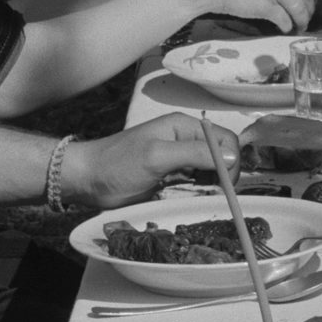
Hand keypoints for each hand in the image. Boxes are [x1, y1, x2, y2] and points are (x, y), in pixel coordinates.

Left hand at [64, 113, 238, 208]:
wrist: (89, 180)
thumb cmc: (117, 164)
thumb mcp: (157, 156)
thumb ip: (195, 154)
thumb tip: (231, 157)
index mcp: (184, 126)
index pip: (225, 139)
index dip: (231, 161)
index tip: (225, 184)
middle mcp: (186, 139)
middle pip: (222, 155)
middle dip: (223, 174)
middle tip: (213, 192)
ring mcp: (181, 158)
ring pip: (213, 170)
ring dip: (213, 183)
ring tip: (199, 193)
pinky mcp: (174, 176)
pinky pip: (200, 181)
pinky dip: (202, 190)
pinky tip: (191, 195)